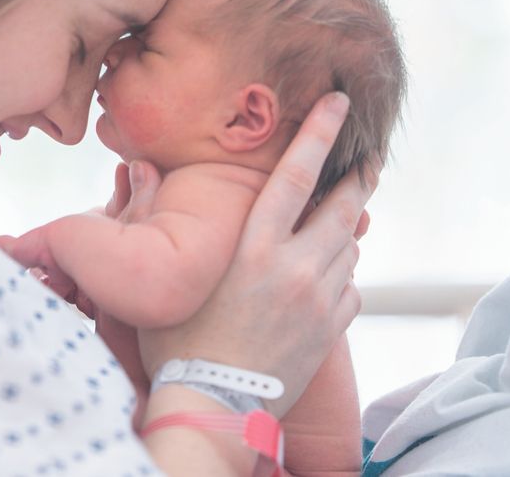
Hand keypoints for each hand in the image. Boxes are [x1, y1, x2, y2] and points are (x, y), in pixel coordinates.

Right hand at [135, 92, 374, 417]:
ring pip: (349, 247)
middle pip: (341, 206)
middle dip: (360, 175)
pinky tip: (325, 275)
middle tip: (372, 155)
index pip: (295, 175)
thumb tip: (138, 168)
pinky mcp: (331, 331)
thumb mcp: (168, 274)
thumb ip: (155, 217)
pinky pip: (349, 289)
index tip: (341, 103)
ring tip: (343, 216)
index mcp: (254, 247)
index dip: (320, 134)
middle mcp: (294, 267)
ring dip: (346, 228)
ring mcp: (319, 300)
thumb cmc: (179, 340)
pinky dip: (342, 275)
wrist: (213, 406)